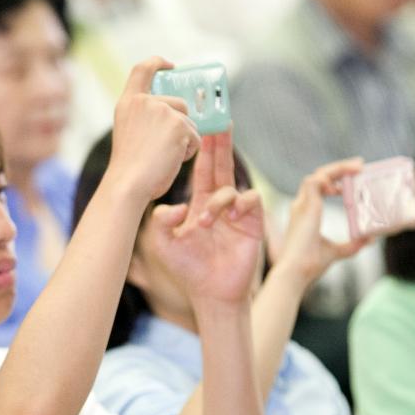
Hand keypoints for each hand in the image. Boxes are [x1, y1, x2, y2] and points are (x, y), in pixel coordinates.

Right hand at [106, 57, 201, 202]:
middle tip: (168, 146)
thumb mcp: (130, 131)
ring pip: (189, 122)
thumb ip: (145, 116)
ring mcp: (163, 111)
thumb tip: (175, 113)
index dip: (158, 63)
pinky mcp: (179, 124)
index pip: (142, 69)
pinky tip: (172, 160)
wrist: (128, 183)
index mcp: (129, 102)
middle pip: (178, 103)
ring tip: (164, 156)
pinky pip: (195, 137)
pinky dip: (189, 151)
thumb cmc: (129, 167)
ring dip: (184, 140)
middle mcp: (145, 102)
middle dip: (181, 124)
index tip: (170, 66)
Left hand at [140, 133, 263, 304]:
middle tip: (221, 121)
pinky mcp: (253, 224)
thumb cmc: (188, 268)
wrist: (211, 292)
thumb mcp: (164, 242)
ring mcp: (238, 213)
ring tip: (203, 223)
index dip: (203, 148)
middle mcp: (220, 203)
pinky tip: (229, 218)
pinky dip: (240, 204)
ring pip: (231, 187)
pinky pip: (250, 201)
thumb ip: (161, 221)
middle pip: (222, 166)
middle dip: (221, 144)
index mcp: (200, 202)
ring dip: (216, 201)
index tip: (202, 125)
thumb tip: (174, 206)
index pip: (203, 168)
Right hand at [266, 158, 370, 287]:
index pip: (319, 187)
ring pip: (317, 175)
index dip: (335, 180)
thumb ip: (352, 244)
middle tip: (360, 166)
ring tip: (358, 168)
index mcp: (306, 213)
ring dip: (338, 169)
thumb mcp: (337, 251)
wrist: (297, 272)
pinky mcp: (305, 207)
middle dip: (340, 169)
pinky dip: (328, 178)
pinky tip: (343, 183)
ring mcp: (302, 205)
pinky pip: (314, 181)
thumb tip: (370, 238)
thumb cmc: (310, 264)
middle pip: (319, 177)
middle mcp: (302, 206)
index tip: (352, 178)